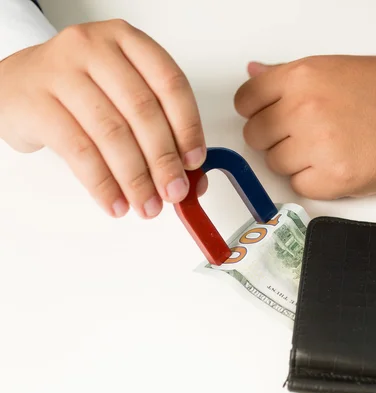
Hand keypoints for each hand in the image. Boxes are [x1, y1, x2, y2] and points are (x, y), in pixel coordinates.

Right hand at [0, 19, 206, 218]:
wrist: (16, 85)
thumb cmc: (80, 92)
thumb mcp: (121, 96)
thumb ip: (160, 129)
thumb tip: (193, 180)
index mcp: (128, 41)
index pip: (170, 83)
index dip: (188, 126)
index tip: (194, 162)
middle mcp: (95, 48)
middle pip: (142, 110)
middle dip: (163, 161)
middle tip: (173, 193)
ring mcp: (62, 71)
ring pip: (111, 133)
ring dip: (135, 178)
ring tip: (146, 205)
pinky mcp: (36, 102)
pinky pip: (78, 150)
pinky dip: (102, 184)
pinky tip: (115, 202)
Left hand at [234, 55, 375, 199]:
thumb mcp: (336, 68)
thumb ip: (288, 75)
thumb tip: (254, 73)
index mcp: (302, 77)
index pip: (246, 99)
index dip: (256, 111)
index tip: (269, 116)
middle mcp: (304, 109)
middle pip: (256, 136)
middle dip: (275, 138)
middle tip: (306, 134)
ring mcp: (319, 146)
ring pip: (276, 164)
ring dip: (296, 161)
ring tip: (329, 149)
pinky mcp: (335, 179)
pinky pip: (300, 187)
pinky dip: (315, 181)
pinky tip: (338, 165)